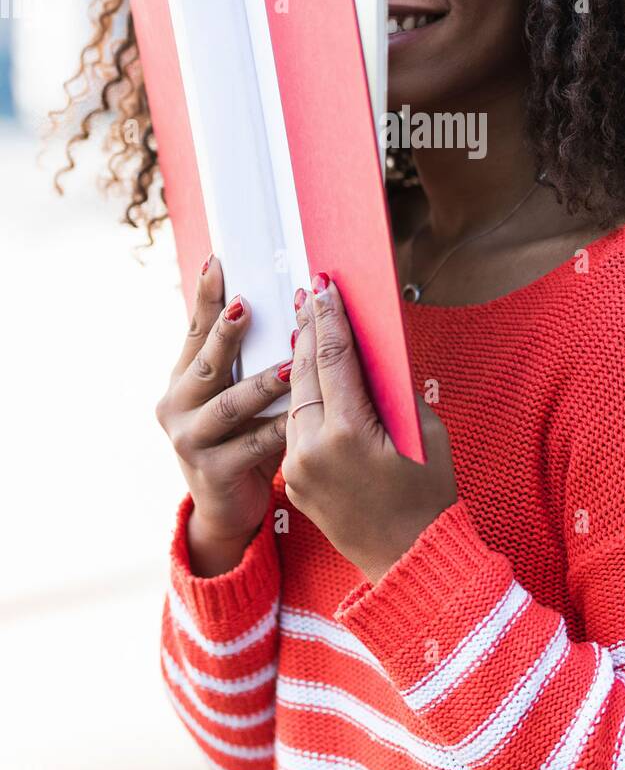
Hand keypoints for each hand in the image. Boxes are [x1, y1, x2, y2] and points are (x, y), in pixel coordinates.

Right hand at [156, 255, 292, 572]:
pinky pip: (254, 443)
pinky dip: (281, 427)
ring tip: (290, 364)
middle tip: (246, 306)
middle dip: (226, 332)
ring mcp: (190, 440)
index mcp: (182, 378)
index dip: (206, 296)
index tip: (218, 261)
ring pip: (231, 403)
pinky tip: (302, 415)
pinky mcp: (214, 471)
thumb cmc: (241, 436)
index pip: (194, 329)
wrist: (228, 508)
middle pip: (206, 361)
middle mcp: (177, 405)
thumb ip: (245, 358)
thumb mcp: (235, 394)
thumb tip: (280, 300)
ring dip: (263, 382)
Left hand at [282, 274, 457, 583]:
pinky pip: (293, 428)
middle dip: (308, 329)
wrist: (408, 559)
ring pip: (294, 399)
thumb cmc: (428, 494)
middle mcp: (313, 448)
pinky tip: (303, 376)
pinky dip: (299, 398)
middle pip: (304, 372)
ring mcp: (298, 467)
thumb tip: (372, 354)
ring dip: (299, 362)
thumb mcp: (424, 433)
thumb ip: (393, 391)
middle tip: (308, 292)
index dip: (329, 318)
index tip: (324, 286)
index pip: (333, 358)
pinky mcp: (292, 480)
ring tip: (304, 325)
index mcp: (348, 433)